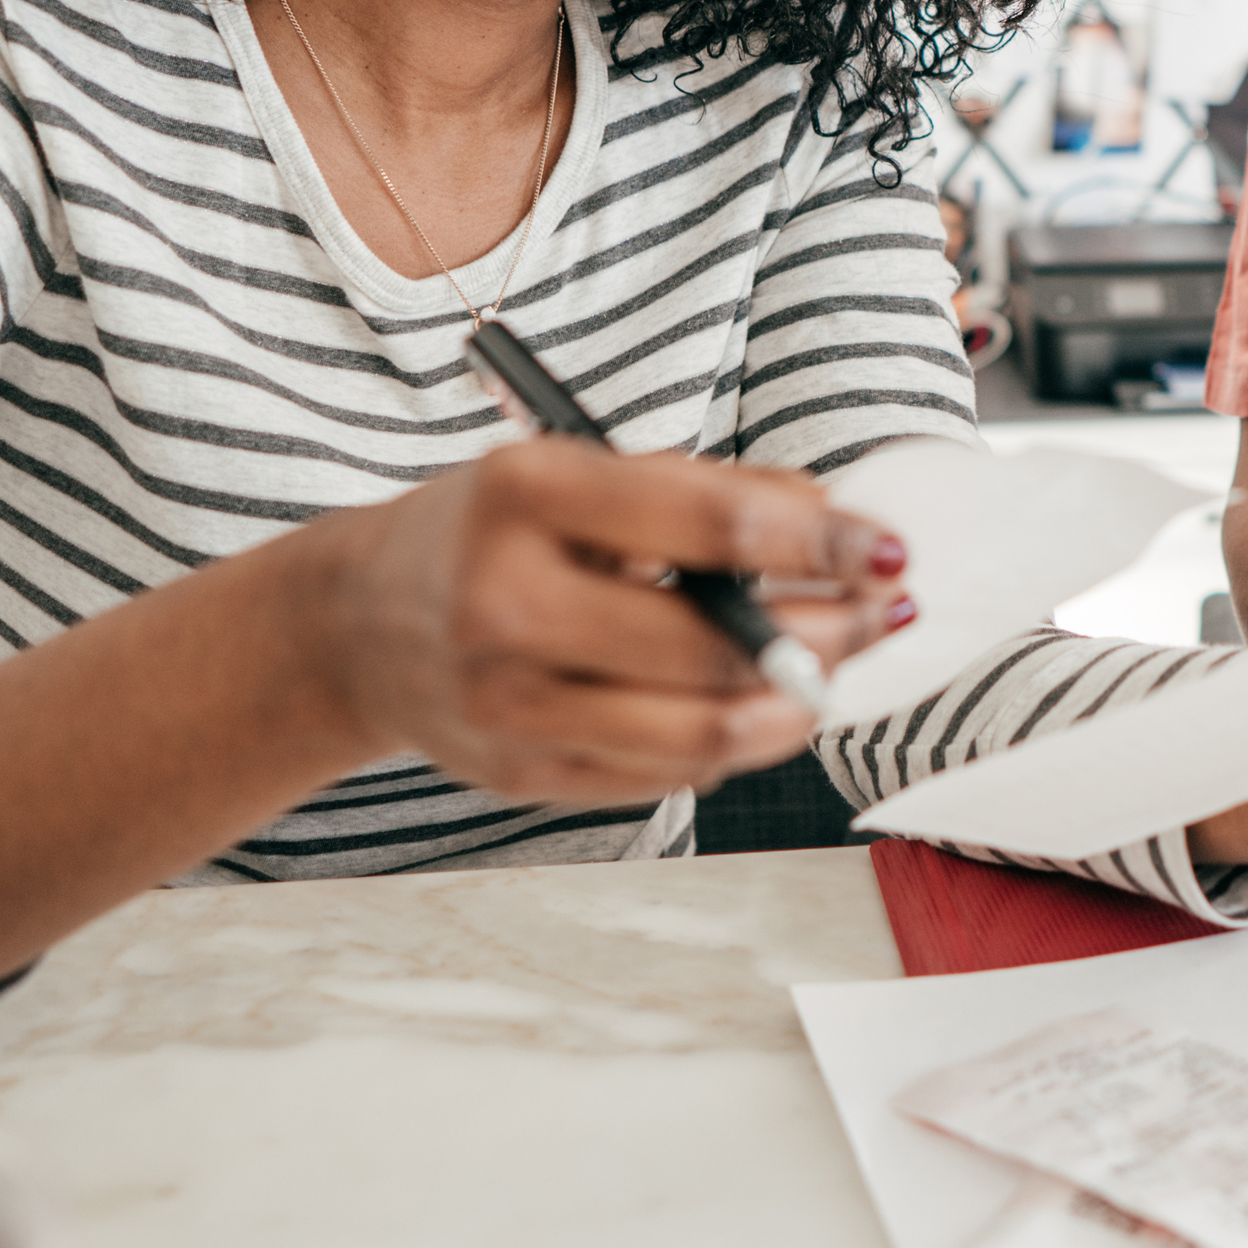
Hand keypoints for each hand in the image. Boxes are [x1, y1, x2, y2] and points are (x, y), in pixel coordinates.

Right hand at [314, 437, 909, 802]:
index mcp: (525, 496)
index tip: (888, 546)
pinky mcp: (522, 774)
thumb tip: (836, 521)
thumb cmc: (495, 531)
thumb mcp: (579, 472)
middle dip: (829, 629)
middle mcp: (506, 604)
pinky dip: (737, 740)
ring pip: (701, 732)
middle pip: (715, 644)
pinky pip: (667, 775)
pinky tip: (767, 704)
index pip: (708, 526)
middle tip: (885, 610)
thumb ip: (705, 491)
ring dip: (798, 703)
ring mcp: (508, 704)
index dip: (819, 541)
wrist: (359, 622)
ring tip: (839, 666)